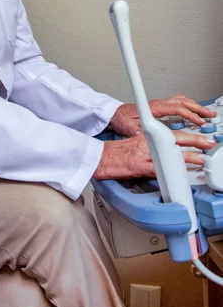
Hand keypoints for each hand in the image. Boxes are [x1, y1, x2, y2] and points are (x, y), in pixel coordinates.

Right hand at [93, 130, 215, 179]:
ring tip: (201, 159)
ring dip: (188, 156)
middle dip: (194, 140)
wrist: (100, 158)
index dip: (187, 135)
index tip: (200, 137)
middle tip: (207, 142)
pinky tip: (180, 173)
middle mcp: (147, 143)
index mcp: (147, 136)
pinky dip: (171, 171)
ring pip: (170, 153)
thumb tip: (166, 150)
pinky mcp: (141, 167)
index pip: (171, 133)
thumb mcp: (135, 143)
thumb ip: (151, 145)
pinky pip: (159, 169)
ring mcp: (145, 155)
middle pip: (175, 139)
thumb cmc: (116, 153)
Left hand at [110, 95, 214, 137]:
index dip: (189, 115)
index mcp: (153, 108)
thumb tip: (146, 138)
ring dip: (194, 106)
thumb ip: (138, 133)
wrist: (114, 113)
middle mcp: (158, 104)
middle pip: (182, 102)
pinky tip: (192, 110)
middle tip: (210, 115)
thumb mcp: (128, 127)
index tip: (199, 121)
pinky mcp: (159, 107)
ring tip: (206, 113)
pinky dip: (187, 105)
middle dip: (198, 108)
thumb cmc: (121, 118)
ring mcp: (159, 104)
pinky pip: (177, 102)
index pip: (176, 109)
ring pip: (181, 101)